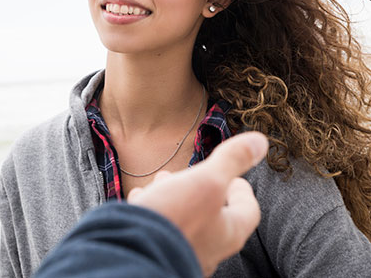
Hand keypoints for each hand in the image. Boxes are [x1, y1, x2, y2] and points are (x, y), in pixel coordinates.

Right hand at [126, 132, 267, 275]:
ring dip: (174, 196)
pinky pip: (159, 228)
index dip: (242, 190)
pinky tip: (140, 199)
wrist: (133, 252)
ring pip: (184, 220)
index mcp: (229, 232)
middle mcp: (210, 248)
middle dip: (200, 189)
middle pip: (214, 215)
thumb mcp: (206, 181)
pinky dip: (153, 210)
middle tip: (190, 174)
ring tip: (161, 181)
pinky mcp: (157, 251)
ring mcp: (182, 252)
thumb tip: (260, 141)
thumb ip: (231, 160)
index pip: (247, 210)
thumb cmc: (175, 218)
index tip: (235, 177)